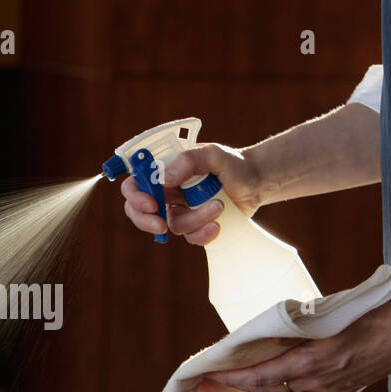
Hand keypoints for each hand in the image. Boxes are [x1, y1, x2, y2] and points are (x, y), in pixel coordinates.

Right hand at [121, 143, 262, 244]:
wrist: (255, 182)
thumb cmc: (231, 163)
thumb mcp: (212, 154)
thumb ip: (189, 161)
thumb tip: (164, 179)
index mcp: (164, 171)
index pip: (135, 183)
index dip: (135, 196)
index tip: (152, 204)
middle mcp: (167, 192)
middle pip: (139, 211)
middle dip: (146, 221)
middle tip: (162, 225)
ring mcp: (180, 210)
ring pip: (172, 225)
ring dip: (195, 219)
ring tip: (219, 205)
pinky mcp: (195, 226)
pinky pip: (190, 237)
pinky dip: (203, 234)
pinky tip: (218, 224)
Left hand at [202, 293, 390, 391]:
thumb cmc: (372, 312)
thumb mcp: (329, 315)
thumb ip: (298, 330)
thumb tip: (272, 339)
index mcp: (314, 360)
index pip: (263, 376)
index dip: (235, 378)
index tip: (213, 375)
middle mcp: (321, 380)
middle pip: (271, 389)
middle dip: (244, 384)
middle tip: (222, 377)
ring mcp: (334, 388)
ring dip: (264, 389)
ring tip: (243, 381)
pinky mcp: (346, 389)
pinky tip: (280, 385)